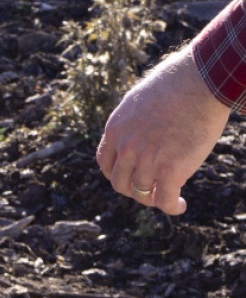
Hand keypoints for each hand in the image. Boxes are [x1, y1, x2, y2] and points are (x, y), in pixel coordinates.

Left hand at [96, 48, 229, 214]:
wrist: (204, 78)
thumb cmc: (179, 80)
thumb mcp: (141, 99)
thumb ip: (134, 120)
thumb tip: (140, 129)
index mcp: (116, 130)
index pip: (105, 163)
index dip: (116, 174)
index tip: (129, 176)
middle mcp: (126, 148)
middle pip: (121, 183)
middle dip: (133, 189)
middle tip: (149, 188)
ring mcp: (147, 160)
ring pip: (142, 193)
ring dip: (154, 199)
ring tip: (168, 198)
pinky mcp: (171, 169)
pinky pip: (165, 199)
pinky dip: (172, 207)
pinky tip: (180, 206)